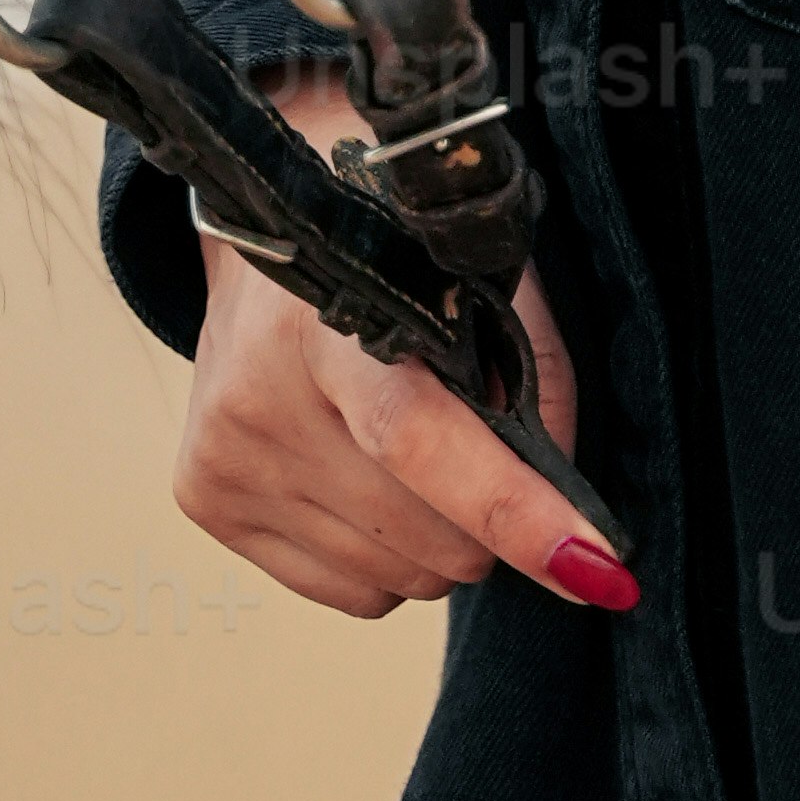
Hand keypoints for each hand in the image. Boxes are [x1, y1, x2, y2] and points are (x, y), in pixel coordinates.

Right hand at [170, 75, 624, 621]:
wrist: (272, 208)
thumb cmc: (393, 235)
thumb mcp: (481, 269)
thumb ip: (537, 380)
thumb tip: (572, 523)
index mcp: (328, 303)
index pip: (417, 435)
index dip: (510, 506)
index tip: (591, 566)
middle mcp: (260, 387)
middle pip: (428, 533)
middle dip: (489, 518)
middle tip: (479, 436)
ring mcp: (227, 452)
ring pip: (398, 578)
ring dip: (436, 536)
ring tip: (412, 441)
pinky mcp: (208, 499)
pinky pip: (351, 592)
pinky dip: (387, 555)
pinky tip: (363, 470)